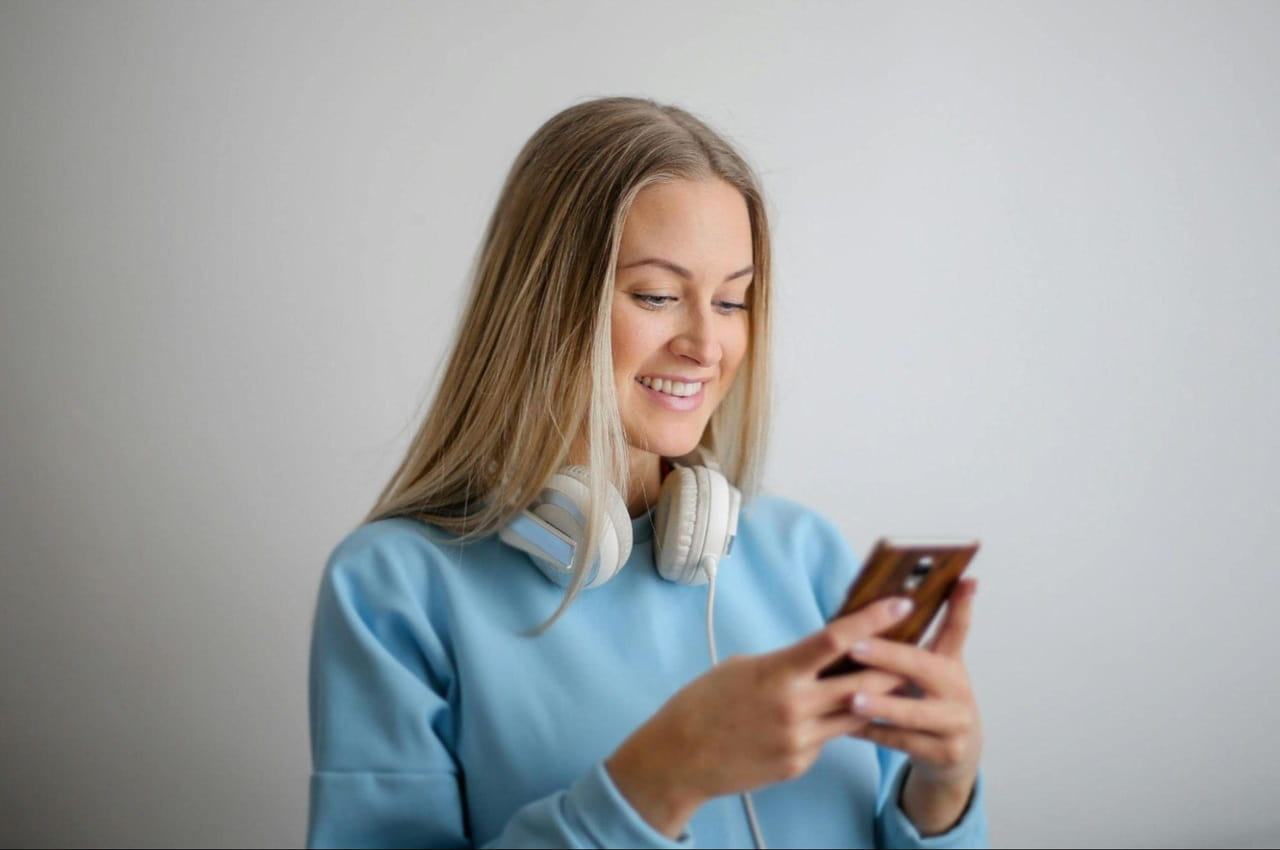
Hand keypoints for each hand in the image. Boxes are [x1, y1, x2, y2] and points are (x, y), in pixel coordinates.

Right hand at [606, 596, 914, 837]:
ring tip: (895, 679)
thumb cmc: (704, 704)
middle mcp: (794, 706)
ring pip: (856, 713)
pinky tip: (833, 715)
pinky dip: (834, 723)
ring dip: (876, 696)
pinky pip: (829, 738)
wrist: (678, 758)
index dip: (874, 618)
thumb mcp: (744, 667)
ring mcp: (799, 740)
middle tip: (918, 646)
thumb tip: (822, 655)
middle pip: (863, 681)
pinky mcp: (799, 763)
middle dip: (894, 664)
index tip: (902, 603)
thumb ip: (787, 662)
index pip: (836, 638)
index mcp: (777, 672)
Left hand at [846, 578, 982, 833]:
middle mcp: (958, 690)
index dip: (962, 603)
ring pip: (914, 714)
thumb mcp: (929, 669)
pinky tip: (847, 727)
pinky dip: (873, 733)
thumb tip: (884, 599)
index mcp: (951, 663)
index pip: (958, 627)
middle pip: (924, 668)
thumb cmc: (928, 699)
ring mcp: (955, 724)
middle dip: (888, 656)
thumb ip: (912, 640)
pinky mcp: (944, 753)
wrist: (954, 755)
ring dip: (880, 704)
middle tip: (855, 646)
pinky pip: (902, 743)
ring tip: (850, 698)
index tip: (963, 579)